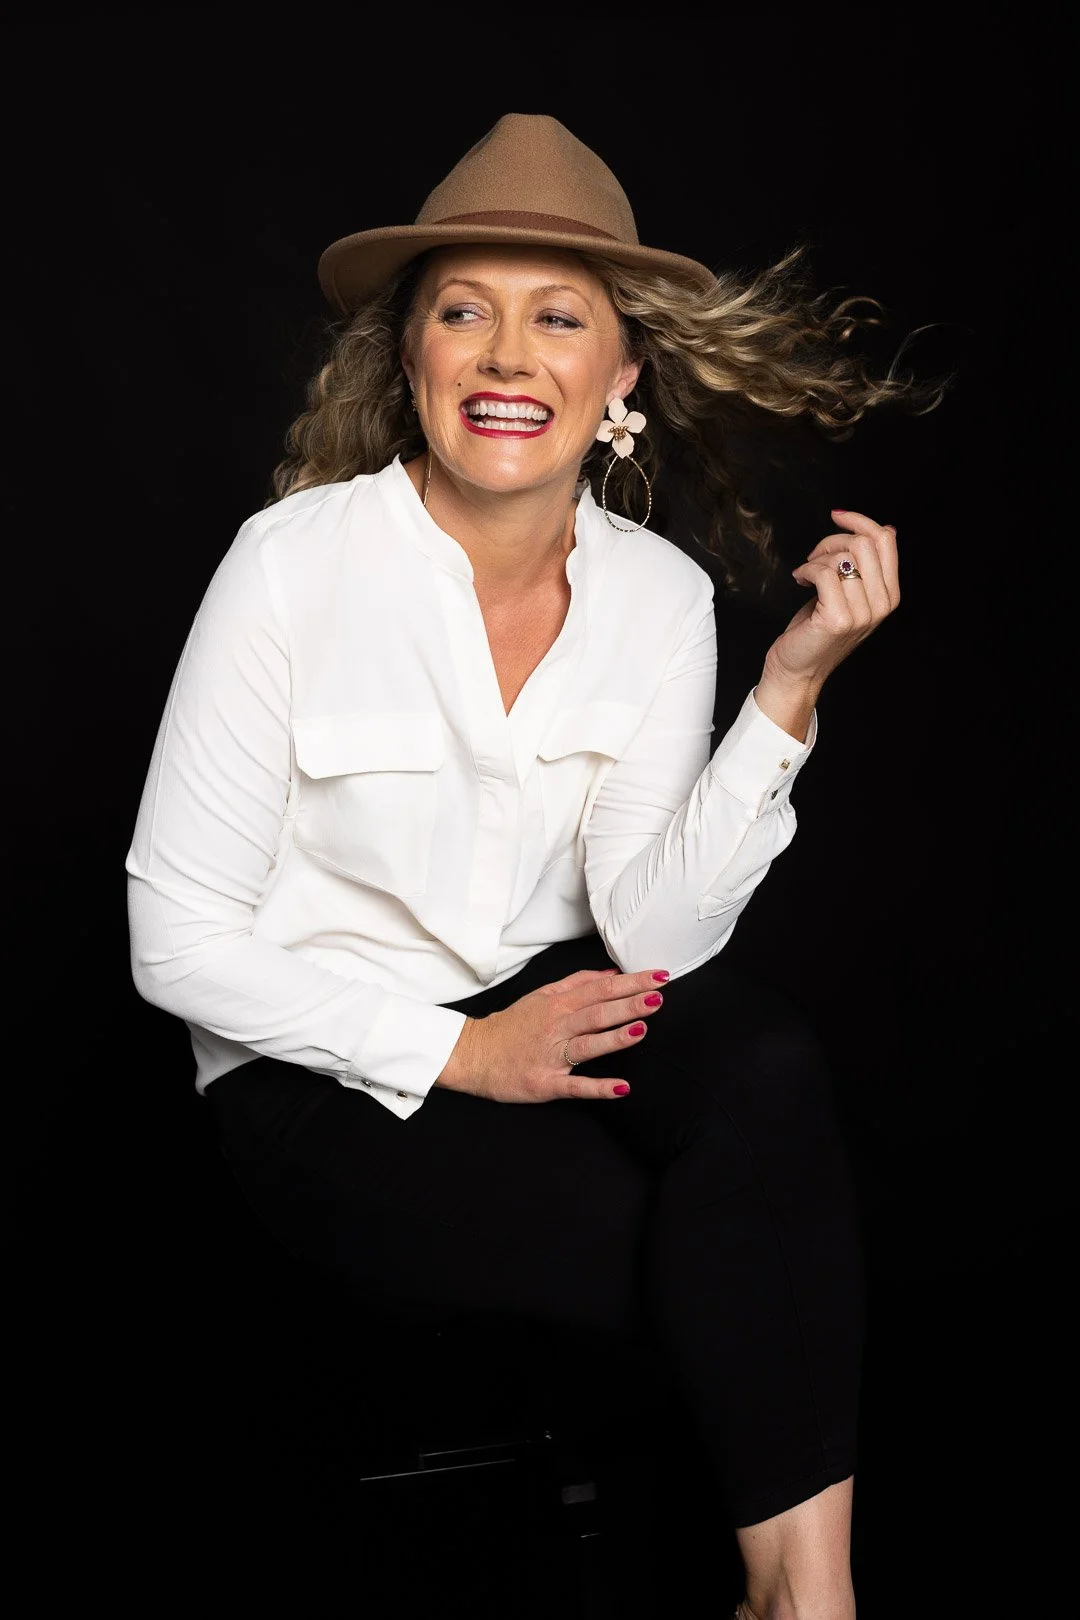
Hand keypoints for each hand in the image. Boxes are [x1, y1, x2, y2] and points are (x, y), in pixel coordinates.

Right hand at [435, 966, 668, 1101]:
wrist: (473, 1054)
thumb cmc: (512, 1025)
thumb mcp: (542, 995)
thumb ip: (577, 983)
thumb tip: (612, 974)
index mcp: (558, 1004)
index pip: (601, 989)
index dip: (631, 982)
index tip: (659, 976)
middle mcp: (557, 1026)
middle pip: (597, 1012)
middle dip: (629, 1004)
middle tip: (659, 996)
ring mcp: (551, 1056)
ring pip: (587, 1044)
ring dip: (615, 1037)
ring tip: (641, 1029)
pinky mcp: (545, 1083)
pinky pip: (574, 1086)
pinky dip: (597, 1087)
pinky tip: (621, 1087)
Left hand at [754, 509, 898, 736]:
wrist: (798, 669)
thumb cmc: (818, 630)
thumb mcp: (850, 593)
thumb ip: (869, 566)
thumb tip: (887, 529)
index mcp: (890, 595)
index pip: (886, 540)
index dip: (859, 520)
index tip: (836, 516)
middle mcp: (882, 604)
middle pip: (864, 542)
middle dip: (832, 540)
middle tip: (814, 556)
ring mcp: (863, 613)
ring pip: (842, 556)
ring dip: (816, 558)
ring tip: (806, 573)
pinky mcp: (838, 619)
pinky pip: (824, 572)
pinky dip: (806, 569)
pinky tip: (799, 580)